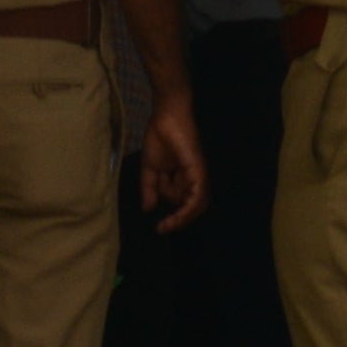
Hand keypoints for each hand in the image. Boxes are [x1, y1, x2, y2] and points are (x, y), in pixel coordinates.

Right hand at [139, 98, 208, 232]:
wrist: (164, 117)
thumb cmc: (158, 138)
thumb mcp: (149, 169)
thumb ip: (149, 188)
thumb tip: (148, 208)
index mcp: (183, 177)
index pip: (183, 203)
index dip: (174, 217)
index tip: (160, 228)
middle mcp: (194, 178)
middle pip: (191, 206)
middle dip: (178, 219)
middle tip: (163, 227)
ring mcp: (198, 174)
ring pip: (196, 205)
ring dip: (181, 217)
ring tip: (167, 224)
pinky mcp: (198, 170)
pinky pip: (198, 195)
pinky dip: (189, 209)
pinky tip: (176, 218)